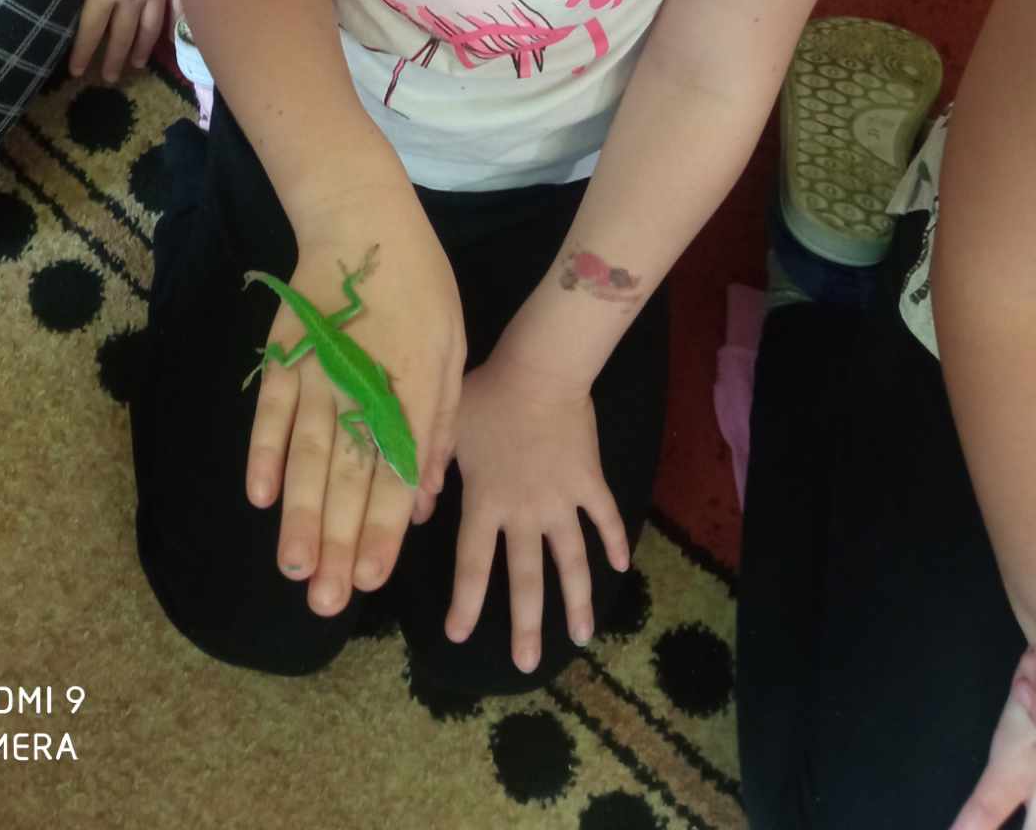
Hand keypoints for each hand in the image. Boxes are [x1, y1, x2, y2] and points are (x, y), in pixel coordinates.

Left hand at [9, 0, 178, 80]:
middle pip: (123, 33)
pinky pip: (178, 7)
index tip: (76, 72)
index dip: (83, 50)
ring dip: (143, 46)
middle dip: (115, 57)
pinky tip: (179, 34)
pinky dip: (178, 23)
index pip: (92, 26)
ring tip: (140, 64)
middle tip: (109, 78)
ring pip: (151, 26)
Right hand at [245, 193, 464, 619]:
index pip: (394, 472)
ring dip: (298, 515)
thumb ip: (438, 426)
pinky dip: (263, 453)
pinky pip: (270, 411)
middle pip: (346, 477)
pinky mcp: (284, 355)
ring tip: (293, 568)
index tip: (368, 581)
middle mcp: (361, 388)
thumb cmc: (418, 286)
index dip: (381, 530)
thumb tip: (424, 500)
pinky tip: (259, 498)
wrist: (360, 218)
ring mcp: (316, 372)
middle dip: (336, 543)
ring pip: (305, 455)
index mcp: (409, 387)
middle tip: (326, 604)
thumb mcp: (451, 349)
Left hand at [438, 344, 627, 673]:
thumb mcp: (446, 431)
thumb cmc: (486, 394)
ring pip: (572, 560)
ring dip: (578, 601)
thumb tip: (414, 515)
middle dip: (526, 625)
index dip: (466, 602)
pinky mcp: (589, 480)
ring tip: (583, 637)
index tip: (458, 635)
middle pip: (527, 578)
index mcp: (486, 501)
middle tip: (526, 666)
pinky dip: (614, 543)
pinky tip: (621, 568)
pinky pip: (605, 518)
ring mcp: (562, 498)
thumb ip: (428, 473)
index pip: (473, 564)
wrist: (540, 369)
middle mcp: (525, 511)